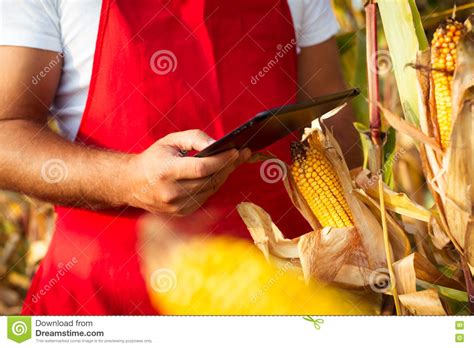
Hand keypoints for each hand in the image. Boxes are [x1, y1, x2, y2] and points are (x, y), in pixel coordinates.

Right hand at [127, 129, 250, 215]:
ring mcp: (177, 206)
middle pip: (210, 180)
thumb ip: (194, 138)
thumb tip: (218, 145)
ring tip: (235, 161)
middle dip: (229, 166)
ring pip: (211, 189)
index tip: (236, 150)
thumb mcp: (170, 140)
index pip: (202, 168)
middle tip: (243, 153)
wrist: (131, 184)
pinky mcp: (181, 213)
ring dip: (225, 175)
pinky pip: (205, 197)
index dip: (222, 160)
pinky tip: (221, 173)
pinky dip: (215, 184)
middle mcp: (171, 192)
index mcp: (166, 172)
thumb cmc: (153, 159)